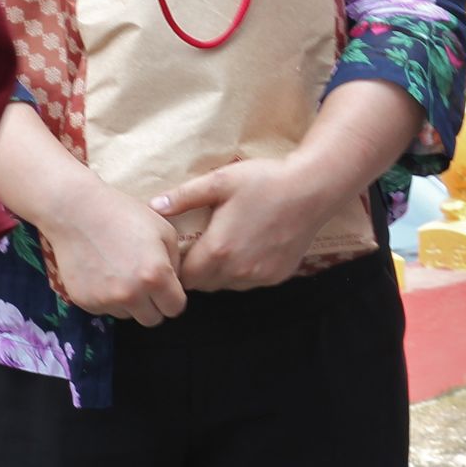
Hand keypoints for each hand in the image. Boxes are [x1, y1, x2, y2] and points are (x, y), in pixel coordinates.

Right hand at [45, 181, 188, 326]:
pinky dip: (107, 297)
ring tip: (120, 271)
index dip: (173, 297)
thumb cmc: (124, 214)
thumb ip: (176, 262)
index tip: (165, 286)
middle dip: (153, 303)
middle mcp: (131, 295)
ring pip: (128, 315)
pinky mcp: (85, 302)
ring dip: (129, 301)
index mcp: (155, 277)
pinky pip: (105, 309)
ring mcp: (106, 300)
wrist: (76, 211)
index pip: (175, 308)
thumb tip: (175, 284)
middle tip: (143, 280)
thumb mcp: (163, 229)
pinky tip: (102, 272)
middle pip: (152, 319)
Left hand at [155, 157, 337, 291]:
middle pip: (204, 284)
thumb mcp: (219, 181)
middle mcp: (237, 271)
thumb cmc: (264, 181)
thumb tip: (153, 206)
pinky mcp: (277, 277)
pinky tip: (249, 246)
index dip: (179, 265)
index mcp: (218, 250)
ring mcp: (259, 277)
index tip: (182, 248)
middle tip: (201, 243)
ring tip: (226, 243)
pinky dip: (244, 271)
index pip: (185, 277)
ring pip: (227, 285)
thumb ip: (184, 197)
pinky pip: (250, 282)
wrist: (312, 189)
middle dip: (198, 269)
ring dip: (221, 271)